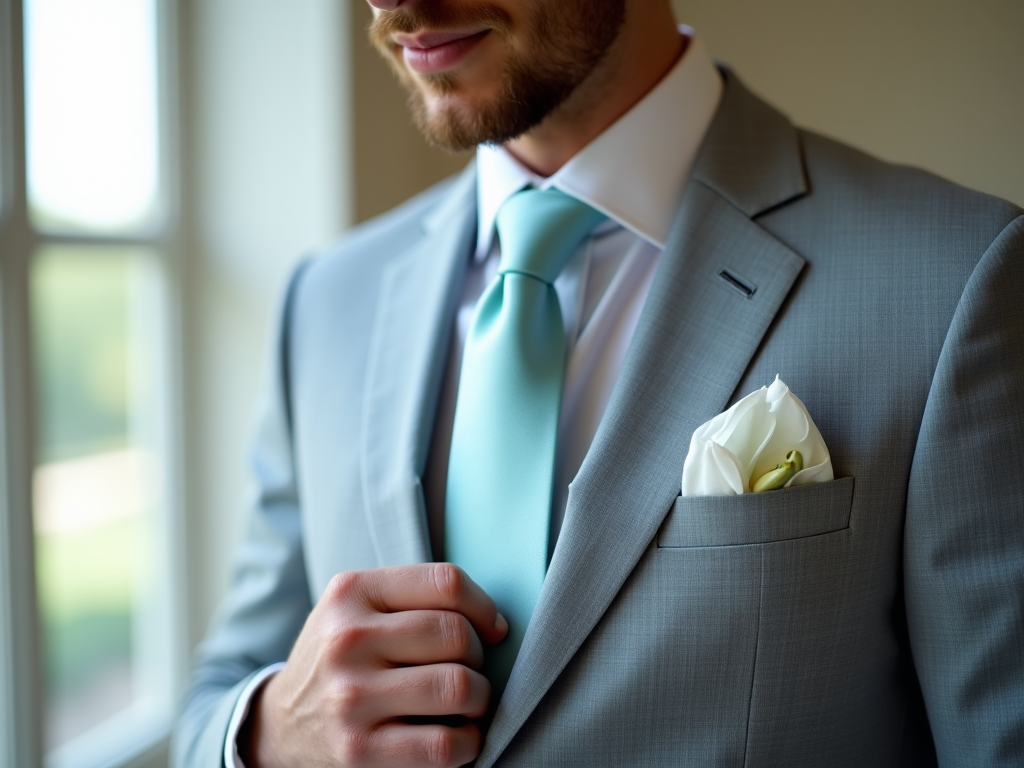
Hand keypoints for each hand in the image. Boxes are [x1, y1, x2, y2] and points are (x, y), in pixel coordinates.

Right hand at [240, 563, 507, 767]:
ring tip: (467, 703)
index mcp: (351, 592)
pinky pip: (446, 743)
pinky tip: (459, 736)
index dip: (484, 606)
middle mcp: (346, 640)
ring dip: (480, 699)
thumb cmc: (343, 660)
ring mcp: (350, 697)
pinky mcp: (358, 751)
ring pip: (459, 686)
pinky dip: (469, 742)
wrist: (280, 726)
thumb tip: (496, 625)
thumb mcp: (359, 609)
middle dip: (479, 656)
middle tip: (470, 669)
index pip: (446, 582)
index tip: (491, 628)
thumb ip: (415, 599)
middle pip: (457, 634)